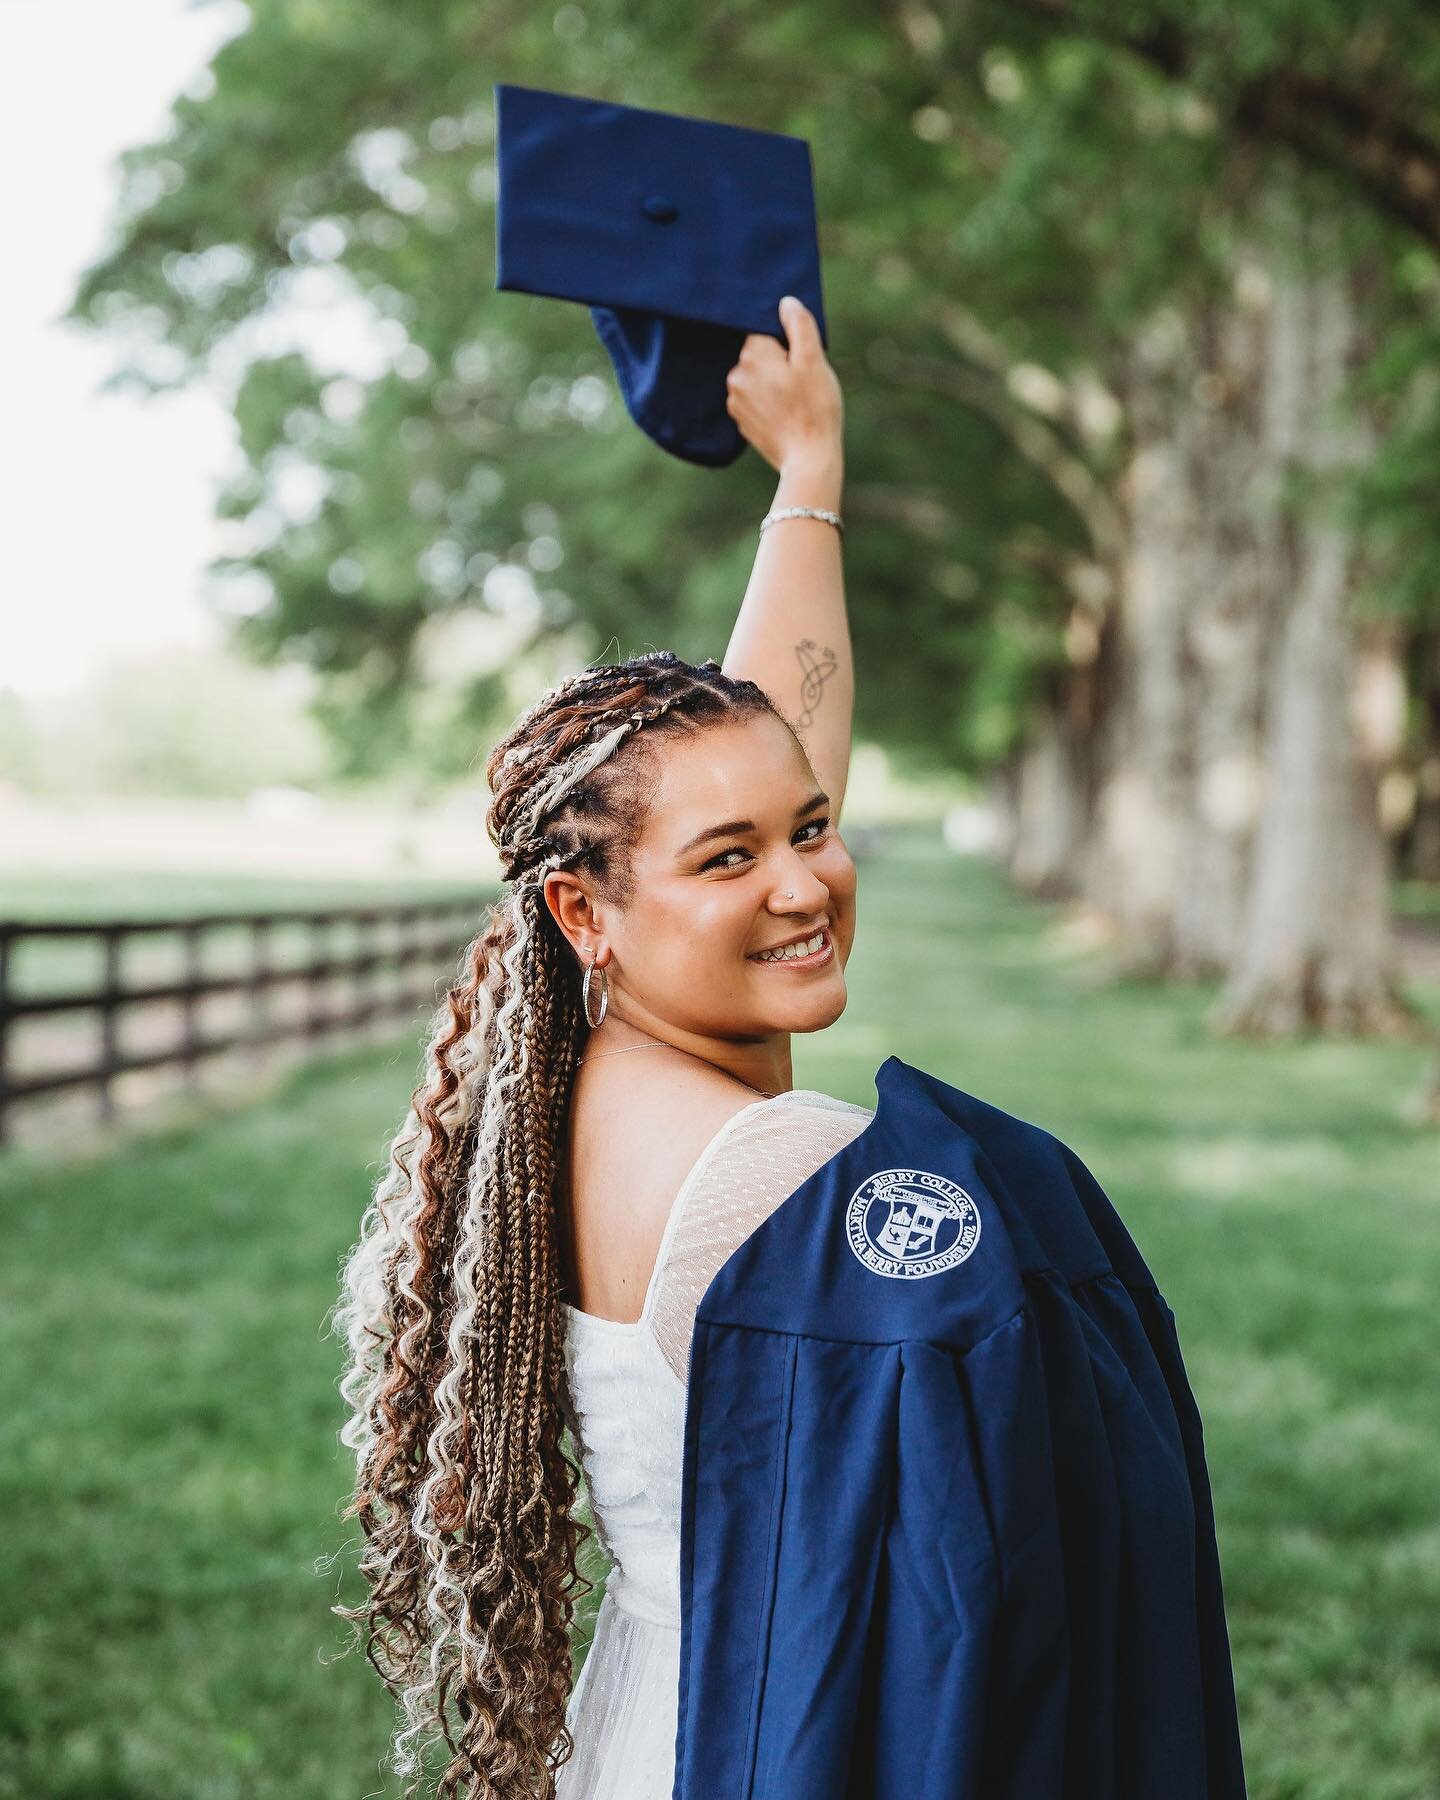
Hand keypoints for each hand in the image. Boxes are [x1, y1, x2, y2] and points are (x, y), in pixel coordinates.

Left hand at [724, 295, 842, 475]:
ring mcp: (735, 400)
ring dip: (772, 381)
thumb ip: (799, 325)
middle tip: (801, 378)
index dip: (785, 339)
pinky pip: (753, 399)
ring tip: (794, 398)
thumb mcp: (814, 360)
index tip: (800, 354)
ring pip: (755, 376)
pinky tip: (784, 413)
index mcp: (753, 353)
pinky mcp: (740, 420)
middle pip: (758, 353)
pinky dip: (766, 401)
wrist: (808, 458)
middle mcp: (736, 373)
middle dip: (778, 359)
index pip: (762, 329)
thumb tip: (785, 302)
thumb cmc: (815, 407)